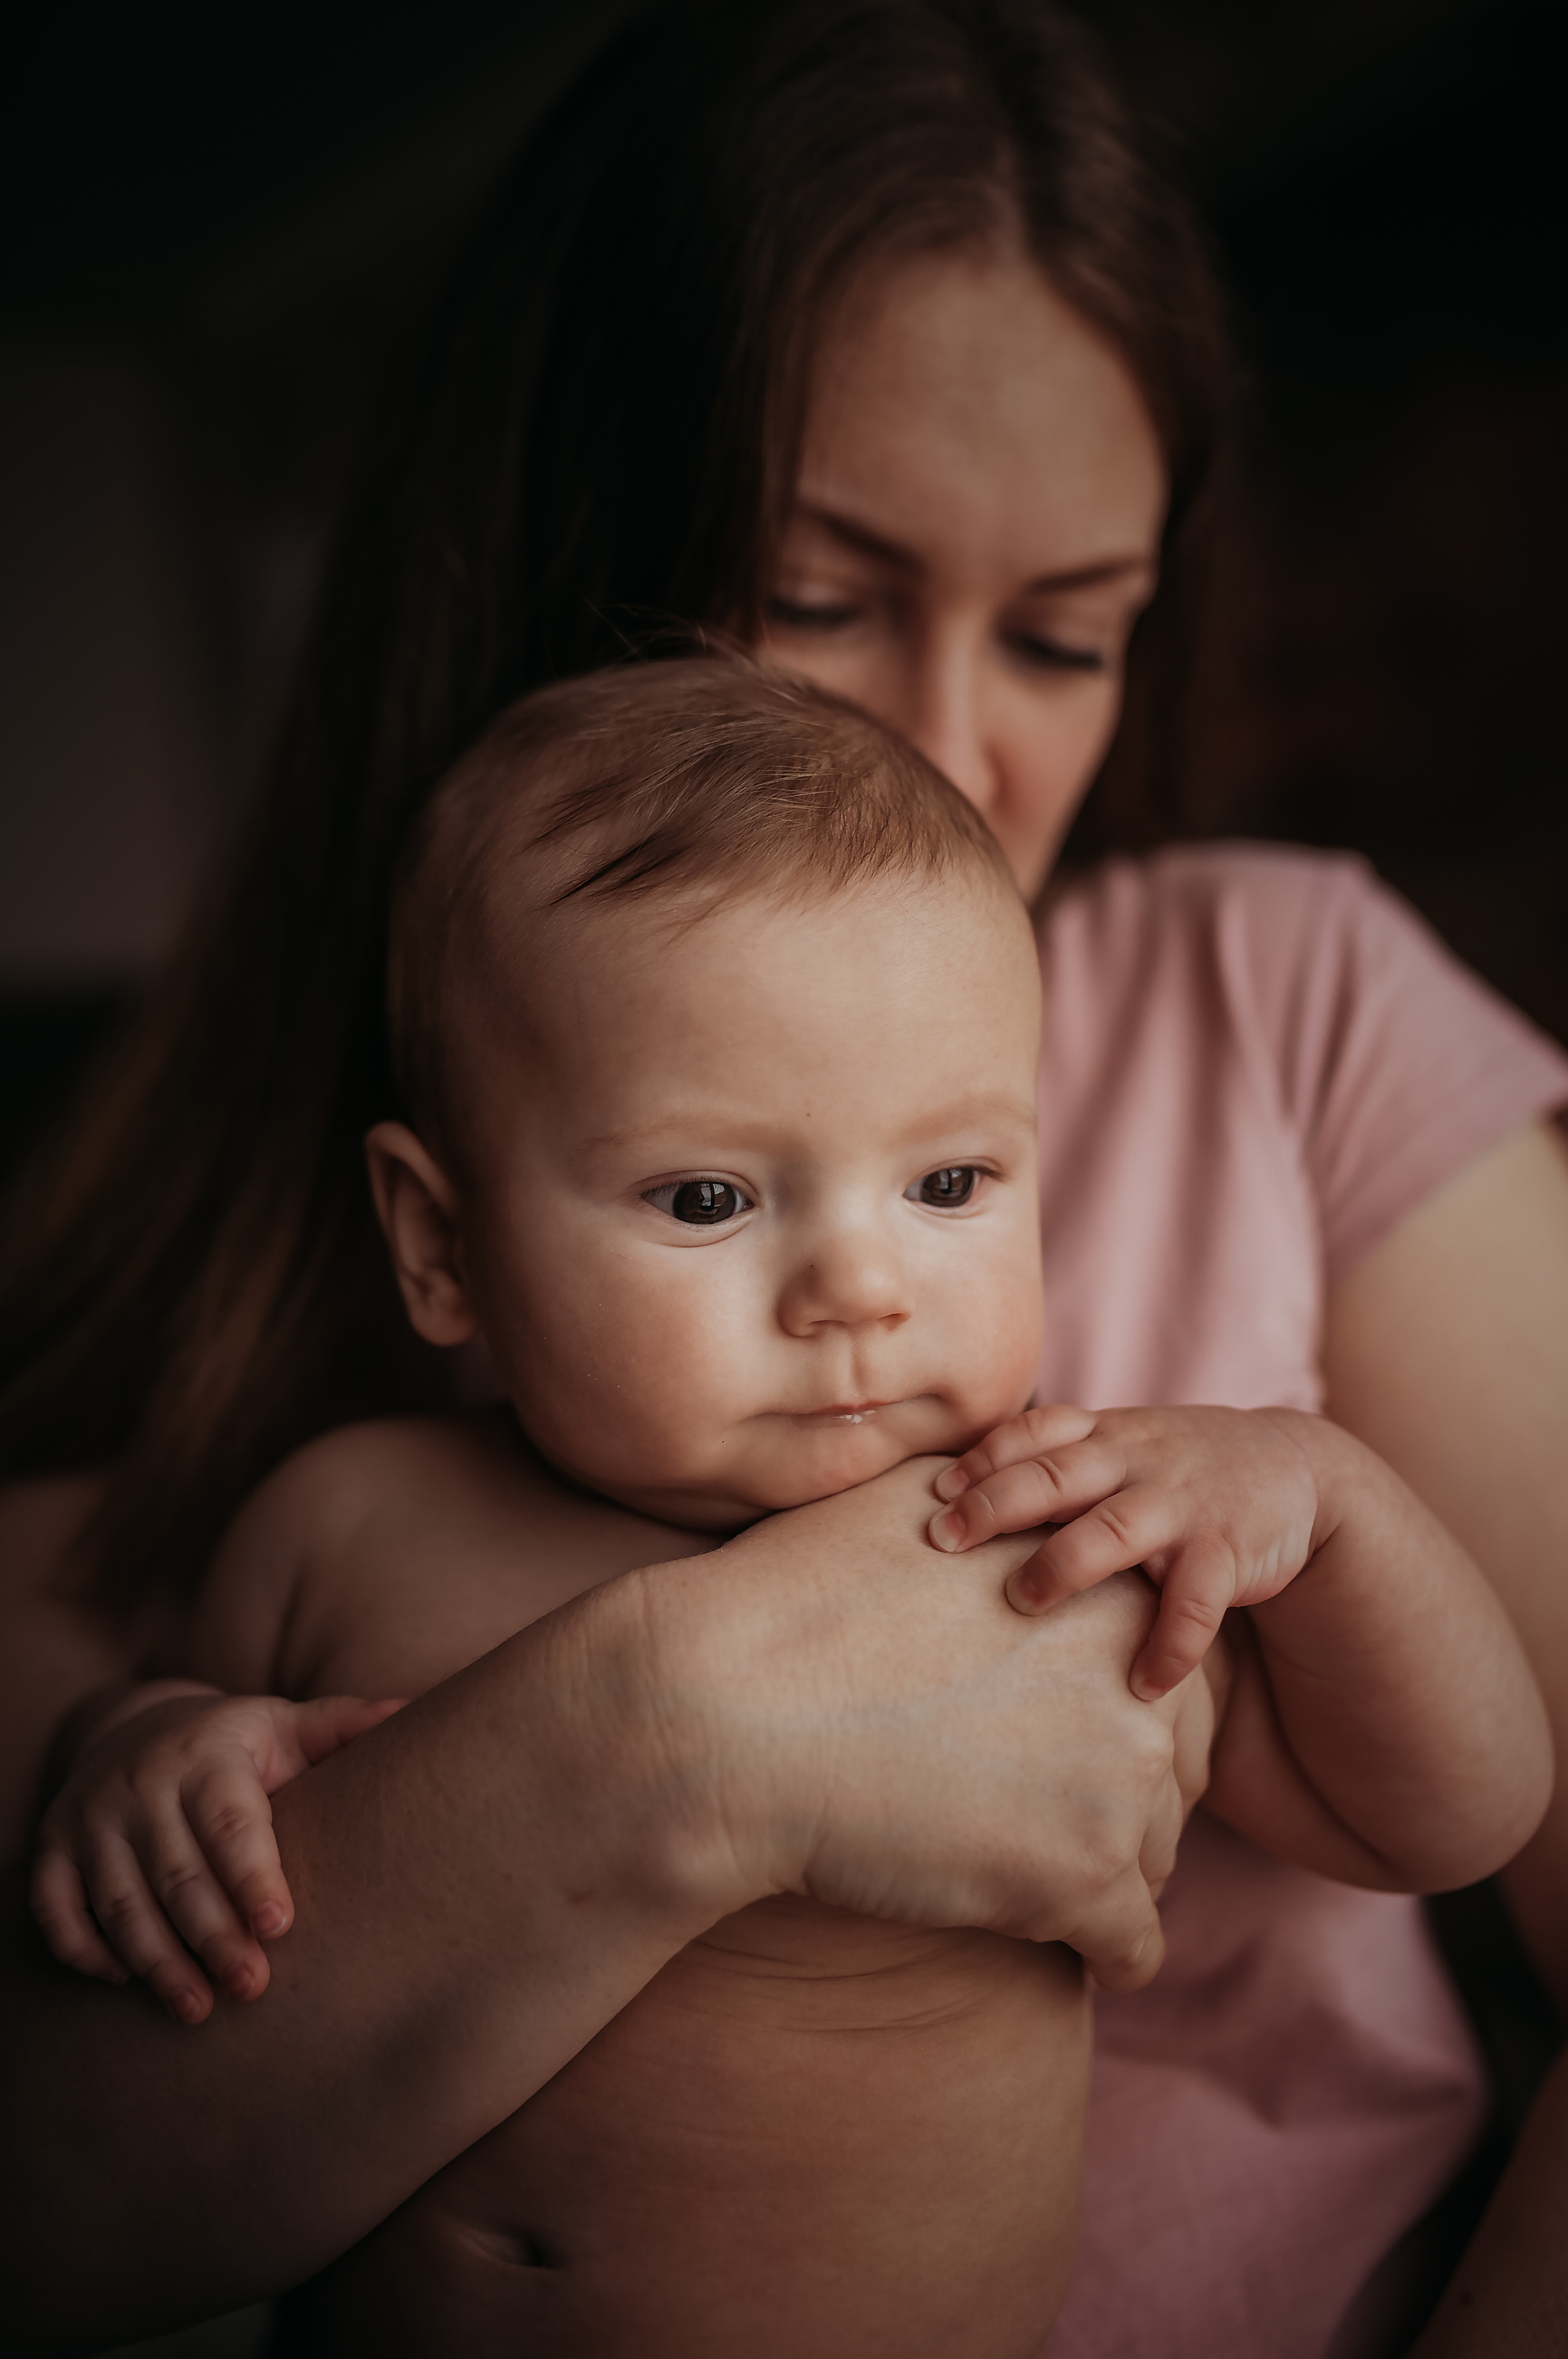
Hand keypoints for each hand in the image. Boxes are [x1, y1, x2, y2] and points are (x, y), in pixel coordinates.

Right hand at [30, 1689, 403, 2023]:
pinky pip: (56, 1910)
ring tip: (197, 2010)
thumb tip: (417, 1708)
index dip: (252, 1874)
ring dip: (157, 1961)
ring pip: (119, 1902)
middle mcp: (141, 1785)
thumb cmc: (234, 1743)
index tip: (280, 1924)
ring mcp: (89, 1818)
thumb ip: (345, 1726)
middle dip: (214, 1937)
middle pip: (178, 1874)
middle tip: (252, 1988)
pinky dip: (84, 1950)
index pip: (229, 1821)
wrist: (133, 1725)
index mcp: (206, 1755)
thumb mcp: (285, 1725)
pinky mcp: (51, 1848)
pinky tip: (123, 1984)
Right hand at [614, 1458, 1207, 1990]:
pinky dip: (1099, 1952)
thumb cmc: (800, 1599)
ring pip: (1155, 1856)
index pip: (1172, 1673)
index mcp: (1110, 1597)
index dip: (1113, 1704)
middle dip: (1122, 1790)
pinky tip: (1057, 1945)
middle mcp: (1139, 1685)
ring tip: (1024, 1868)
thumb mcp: (919, 1502)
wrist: (728, 1712)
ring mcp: (1122, 1786)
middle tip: (1043, 1804)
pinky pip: (1136, 1947)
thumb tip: (1014, 1466)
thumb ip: (1000, 1497)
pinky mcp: (1082, 1883)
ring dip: (1102, 1868)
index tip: (1053, 1728)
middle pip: (1179, 1768)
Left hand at [928, 1403, 1321, 1698]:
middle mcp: (1137, 1462)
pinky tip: (1142, 1685)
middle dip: (994, 1505)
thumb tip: (945, 1495)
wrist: (1295, 1470)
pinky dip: (1169, 1646)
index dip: (981, 1458)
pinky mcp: (1228, 1551)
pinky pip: (1194, 1604)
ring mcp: (1183, 1505)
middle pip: (1055, 1476)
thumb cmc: (1176, 1468)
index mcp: (1103, 1436)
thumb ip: (1051, 1463)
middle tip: (944, 1541)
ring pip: (1112, 1531)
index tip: (932, 1491)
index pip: (1033, 1434)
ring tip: (1022, 1603)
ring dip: (1063, 1567)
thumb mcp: (1119, 1447)